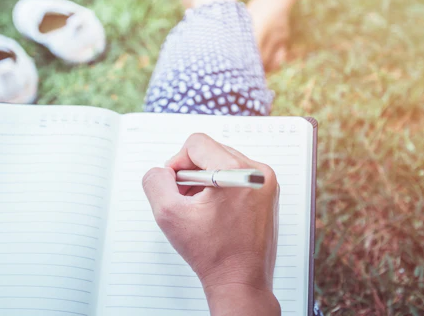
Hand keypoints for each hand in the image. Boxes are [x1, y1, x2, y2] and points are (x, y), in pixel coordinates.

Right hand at [142, 133, 280, 315]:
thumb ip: (156, 182)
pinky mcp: (267, 193)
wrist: (241, 281)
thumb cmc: (213, 254)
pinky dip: (221, 187)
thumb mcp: (169, 215)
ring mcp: (266, 183)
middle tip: (185, 200)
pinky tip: (214, 211)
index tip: (174, 185)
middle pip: (211, 151)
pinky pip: (238, 176)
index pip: (197, 143)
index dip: (177, 162)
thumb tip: (161, 171)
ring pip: (224, 162)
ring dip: (206, 180)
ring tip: (199, 208)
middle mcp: (257, 173)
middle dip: (192, 173)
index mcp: (237, 172)